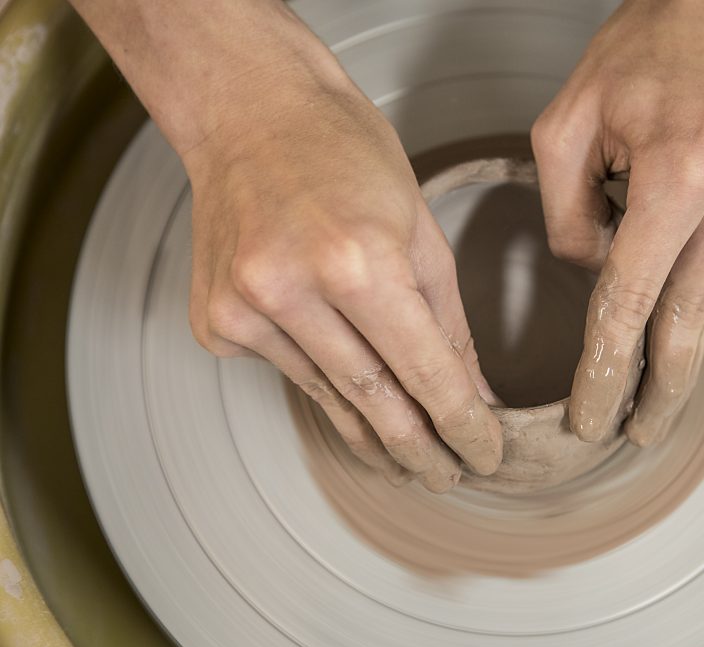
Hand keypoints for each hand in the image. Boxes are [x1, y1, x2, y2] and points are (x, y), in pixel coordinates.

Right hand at [184, 70, 502, 492]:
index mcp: (359, 262)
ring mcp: (243, 309)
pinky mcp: (216, 322)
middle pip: (374, 404)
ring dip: (375, 435)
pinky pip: (289, 372)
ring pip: (329, 398)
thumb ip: (448, 325)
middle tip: (448, 477)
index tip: (486, 456)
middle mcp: (292, 290)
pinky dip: (324, 383)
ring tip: (409, 460)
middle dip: (420, 451)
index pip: (426, 374)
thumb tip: (473, 396)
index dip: (463, 426)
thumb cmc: (347, 155)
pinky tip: (344, 376)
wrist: (249, 111)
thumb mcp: (421, 232)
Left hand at [532, 0, 703, 444]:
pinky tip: (673, 256)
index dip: (607, 371)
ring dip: (670, 317)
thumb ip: (566, 216)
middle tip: (634, 434)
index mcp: (679, 174)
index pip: (631, 301)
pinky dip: (692, 274)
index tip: (591, 417)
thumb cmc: (647, 48)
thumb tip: (595, 278)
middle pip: (689, 325)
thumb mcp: (566, 123)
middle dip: (658, 390)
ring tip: (638, 316)